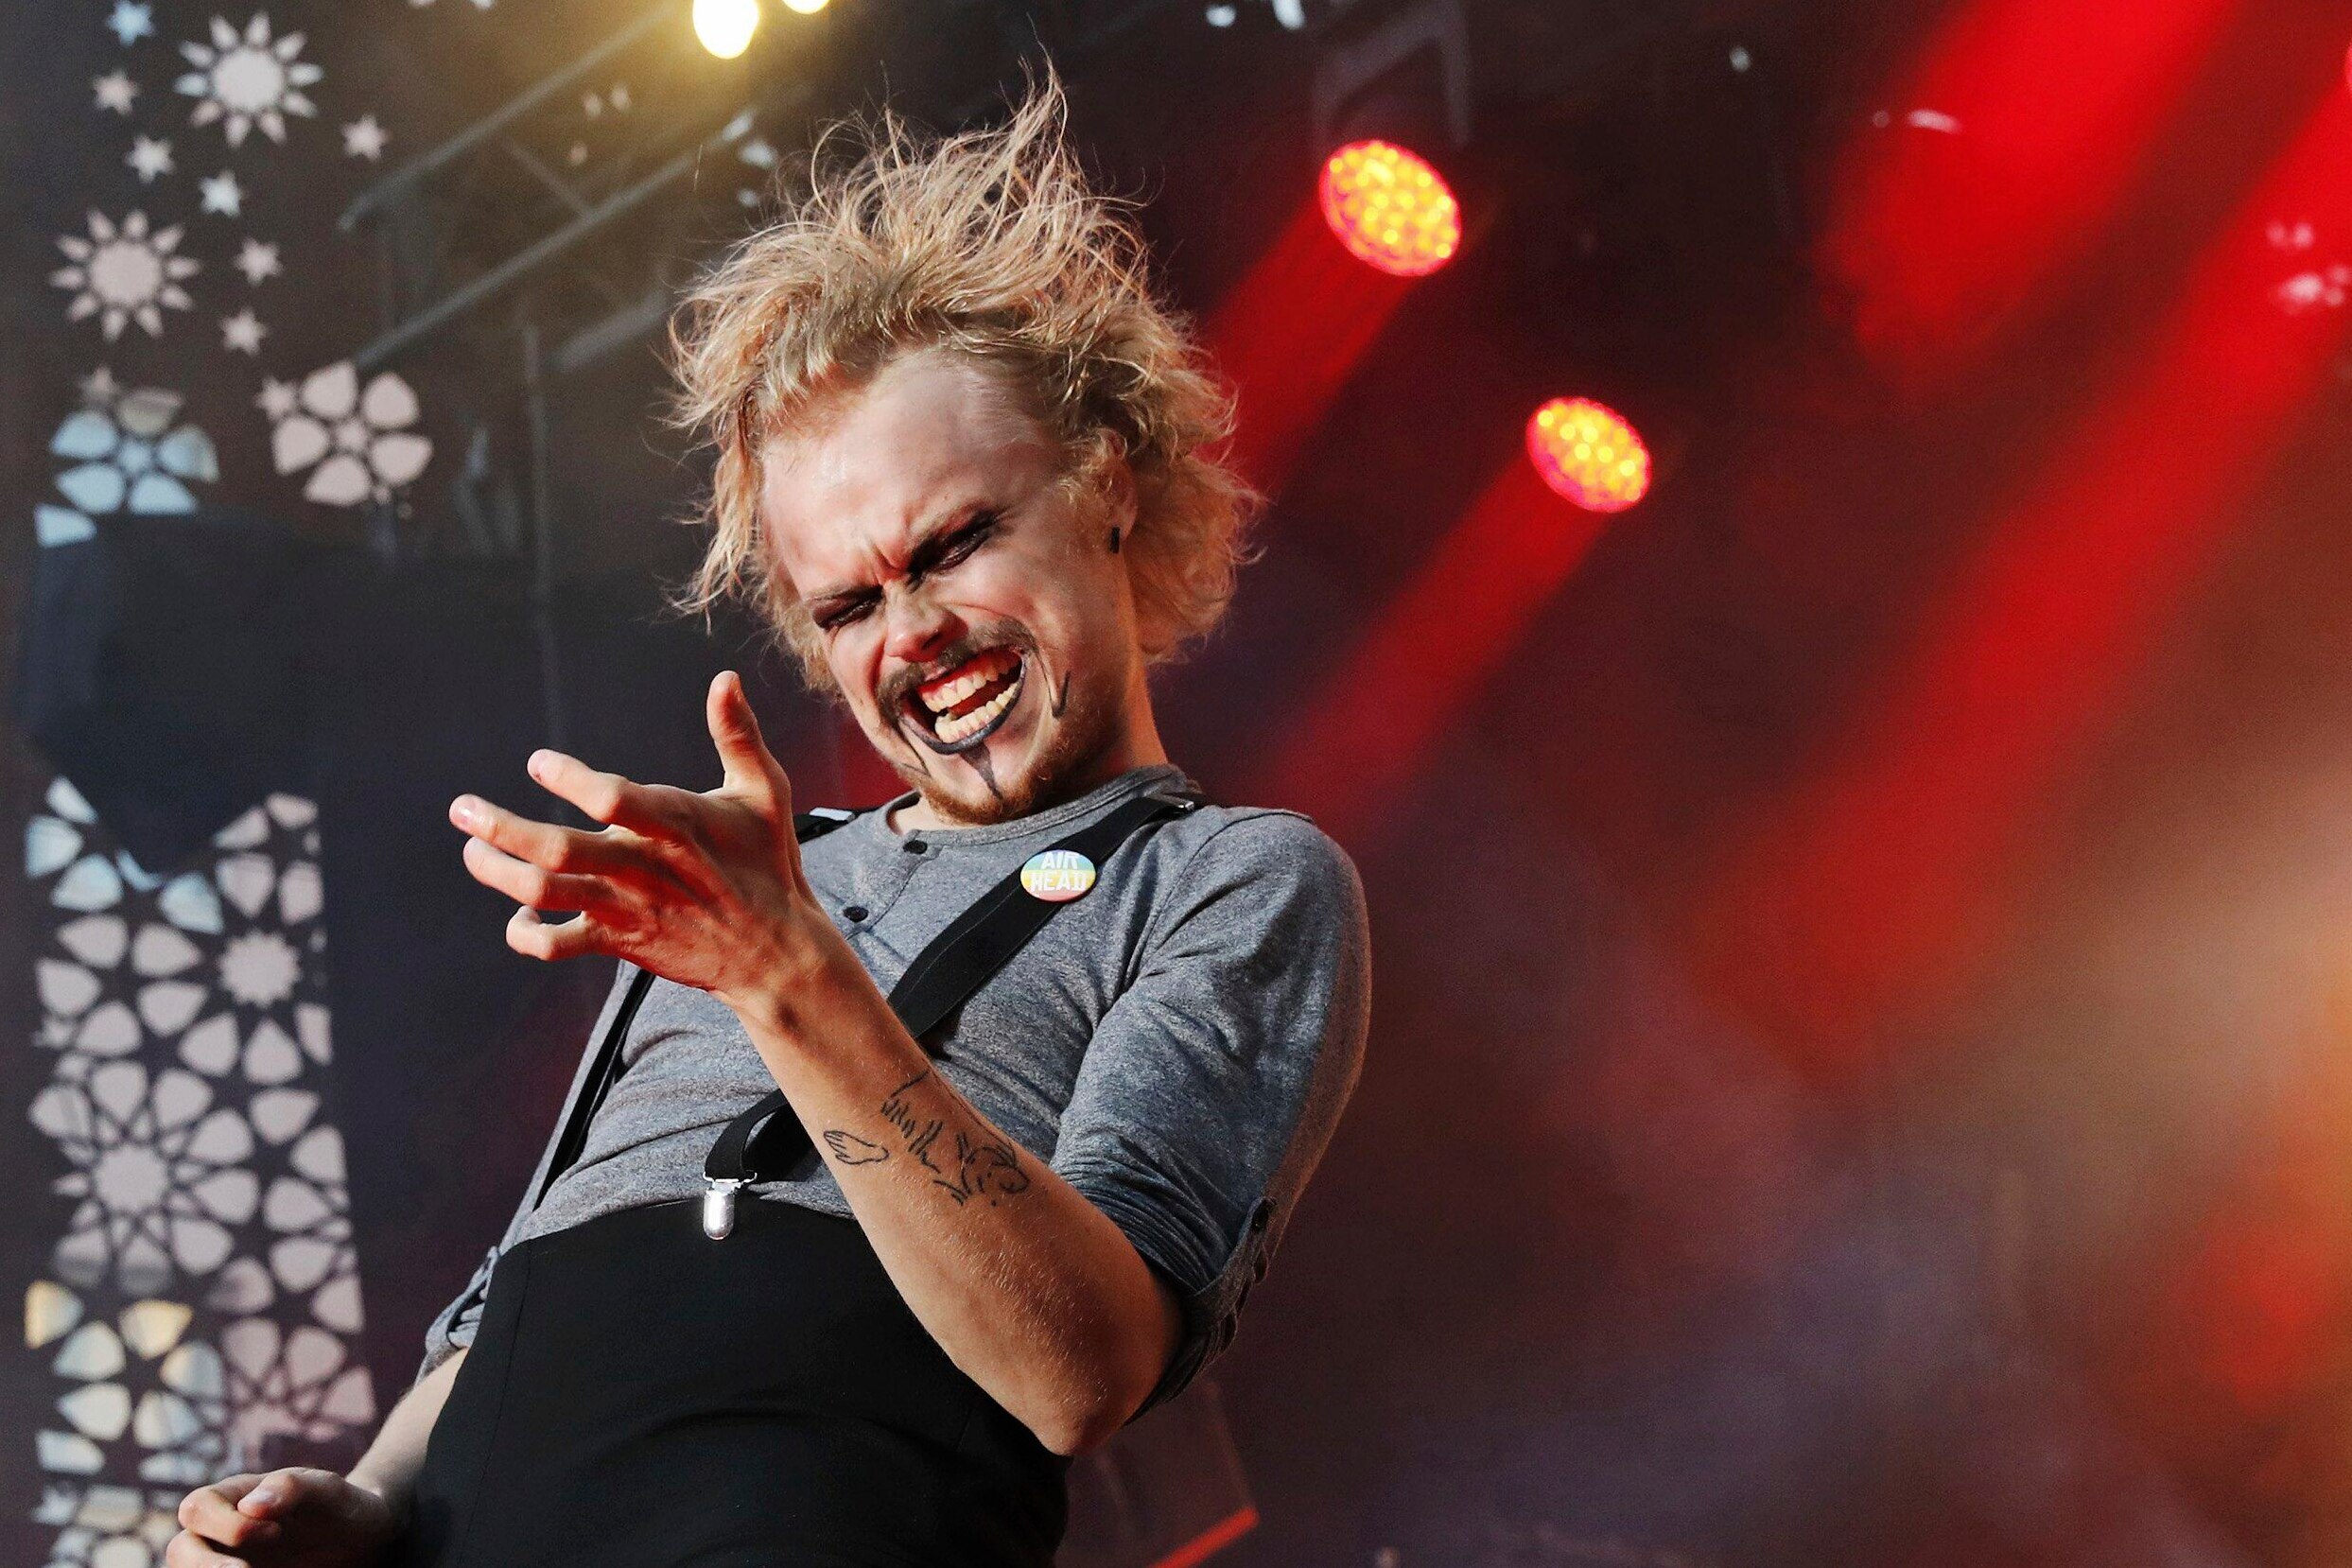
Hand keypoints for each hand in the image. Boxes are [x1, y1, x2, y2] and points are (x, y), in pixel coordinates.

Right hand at [167, 1468, 399, 1566]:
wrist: (359, 1539)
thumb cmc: (338, 1505)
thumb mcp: (326, 1490)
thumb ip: (291, 1488)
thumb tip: (250, 1507)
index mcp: (235, 1496)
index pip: (199, 1507)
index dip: (227, 1524)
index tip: (275, 1532)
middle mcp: (221, 1530)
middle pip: (181, 1547)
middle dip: (204, 1565)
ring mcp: (227, 1559)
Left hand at [450, 671, 851, 1009]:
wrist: (774, 952)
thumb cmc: (766, 862)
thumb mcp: (765, 792)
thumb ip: (737, 734)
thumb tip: (725, 677)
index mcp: (676, 825)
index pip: (611, 799)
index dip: (569, 779)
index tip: (538, 763)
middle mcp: (642, 868)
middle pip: (555, 850)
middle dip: (500, 828)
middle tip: (462, 809)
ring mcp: (627, 908)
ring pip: (544, 893)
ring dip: (497, 872)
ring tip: (471, 850)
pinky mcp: (619, 942)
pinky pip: (557, 945)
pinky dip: (525, 934)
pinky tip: (517, 915)